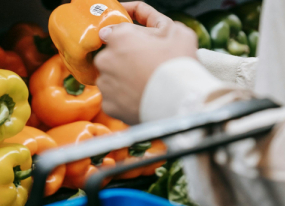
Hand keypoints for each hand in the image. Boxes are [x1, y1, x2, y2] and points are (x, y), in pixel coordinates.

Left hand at [94, 2, 197, 124]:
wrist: (179, 104)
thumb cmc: (178, 66)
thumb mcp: (177, 32)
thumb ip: (157, 22)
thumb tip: (148, 26)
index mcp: (119, 38)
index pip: (116, 32)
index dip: (131, 38)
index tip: (141, 45)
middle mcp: (105, 60)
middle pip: (111, 56)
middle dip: (126, 59)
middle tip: (146, 66)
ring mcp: (105, 84)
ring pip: (111, 78)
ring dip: (123, 79)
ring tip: (144, 84)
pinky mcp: (107, 105)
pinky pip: (113, 98)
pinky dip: (123, 98)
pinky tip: (139, 97)